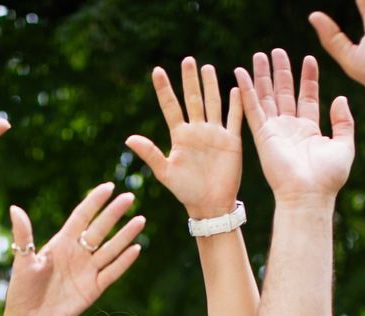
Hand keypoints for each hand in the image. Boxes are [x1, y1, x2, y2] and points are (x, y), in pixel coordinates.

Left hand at [0, 185, 144, 315]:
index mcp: (61, 243)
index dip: (94, 201)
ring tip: (140, 219)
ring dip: (125, 235)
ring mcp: (87, 271)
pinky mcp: (94, 289)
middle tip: (130, 197)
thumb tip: (14, 209)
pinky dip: (124, 261)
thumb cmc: (22, 291)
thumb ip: (24, 235)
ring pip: (110, 248)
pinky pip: (112, 272)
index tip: (108, 187)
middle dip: (114, 213)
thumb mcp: (22, 261)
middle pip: (100, 229)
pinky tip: (136, 248)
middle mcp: (77, 253)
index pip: (82, 216)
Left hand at [125, 57, 244, 220]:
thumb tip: (128, 138)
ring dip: (211, 86)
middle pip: (192, 99)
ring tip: (208, 67)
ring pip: (213, 103)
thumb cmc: (186, 192)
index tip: (157, 71)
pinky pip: (234, 118)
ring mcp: (215, 134)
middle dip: (189, 80)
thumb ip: (149, 153)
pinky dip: (236, 104)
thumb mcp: (165, 172)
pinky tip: (236, 88)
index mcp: (180, 136)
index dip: (164, 89)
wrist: (210, 206)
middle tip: (187, 60)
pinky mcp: (231, 141)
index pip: (170, 106)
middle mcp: (197, 131)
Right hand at [234, 50, 354, 200]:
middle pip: (284, 93)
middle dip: (281, 72)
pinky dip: (246, 90)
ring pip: (267, 97)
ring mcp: (275, 131)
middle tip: (276, 52)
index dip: (308, 78)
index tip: (309, 59)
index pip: (308, 97)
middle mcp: (290, 128)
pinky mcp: (262, 135)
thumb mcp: (344, 145)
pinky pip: (252, 108)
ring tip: (259, 55)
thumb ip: (344, 121)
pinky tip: (241, 73)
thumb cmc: (328, 177)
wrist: (308, 195)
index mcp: (309, 130)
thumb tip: (341, 98)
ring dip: (262, 76)